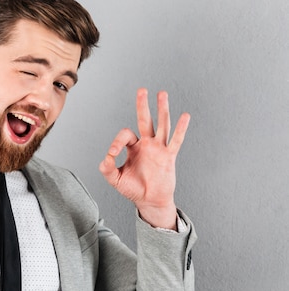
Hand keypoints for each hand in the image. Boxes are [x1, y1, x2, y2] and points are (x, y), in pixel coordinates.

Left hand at [99, 88, 189, 229]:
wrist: (149, 200)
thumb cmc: (133, 189)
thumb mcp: (115, 179)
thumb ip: (107, 169)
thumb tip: (106, 157)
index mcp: (132, 147)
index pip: (125, 135)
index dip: (116, 142)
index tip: (112, 154)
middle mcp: (146, 144)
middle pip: (144, 120)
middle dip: (142, 106)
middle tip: (141, 90)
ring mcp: (158, 149)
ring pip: (161, 125)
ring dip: (162, 110)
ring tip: (162, 94)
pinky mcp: (169, 156)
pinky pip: (175, 141)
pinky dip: (181, 129)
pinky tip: (185, 116)